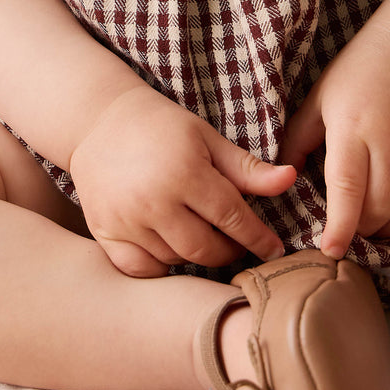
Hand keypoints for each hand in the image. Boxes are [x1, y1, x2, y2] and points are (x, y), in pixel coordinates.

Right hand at [69, 83, 295, 277]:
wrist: (99, 121)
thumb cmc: (162, 127)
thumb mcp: (208, 139)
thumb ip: (247, 169)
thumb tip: (290, 180)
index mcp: (185, 173)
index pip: (233, 218)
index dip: (258, 237)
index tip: (274, 250)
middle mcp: (154, 201)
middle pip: (205, 249)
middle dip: (229, 250)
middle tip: (235, 241)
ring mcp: (126, 220)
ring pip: (175, 259)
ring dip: (195, 253)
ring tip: (201, 233)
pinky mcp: (104, 232)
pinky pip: (141, 268)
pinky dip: (159, 265)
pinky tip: (170, 247)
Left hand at [279, 21, 389, 257]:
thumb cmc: (359, 71)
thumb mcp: (320, 98)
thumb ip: (298, 139)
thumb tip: (280, 177)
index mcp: (353, 129)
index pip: (348, 191)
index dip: (340, 228)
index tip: (330, 249)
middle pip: (378, 211)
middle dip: (360, 231)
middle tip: (347, 232)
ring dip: (387, 228)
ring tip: (371, 225)